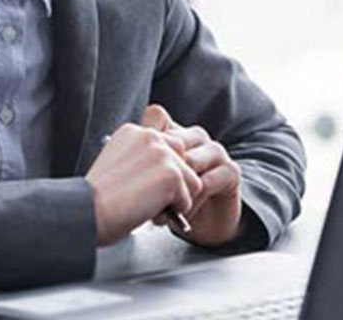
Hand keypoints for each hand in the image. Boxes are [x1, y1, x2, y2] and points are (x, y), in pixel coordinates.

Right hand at [85, 124, 201, 245]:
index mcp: (134, 132)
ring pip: (191, 180)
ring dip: (176, 200)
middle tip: (152, 202)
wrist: (84, 212)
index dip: (161, 173)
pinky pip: (189, 198)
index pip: (167, 147)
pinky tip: (153, 214)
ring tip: (152, 210)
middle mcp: (151, 136)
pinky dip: (176, 213)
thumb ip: (141, 159)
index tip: (145, 188)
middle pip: (184, 160)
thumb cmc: (94, 200)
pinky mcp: (172, 174)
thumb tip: (161, 173)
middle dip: (174, 184)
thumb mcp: (117, 165)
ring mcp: (163, 154)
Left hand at [141, 105, 243, 247]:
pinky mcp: (230, 171)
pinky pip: (206, 183)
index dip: (144, 136)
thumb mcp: (147, 181)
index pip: (156, 115)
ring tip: (163, 212)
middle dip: (157, 175)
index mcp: (174, 133)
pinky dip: (190, 202)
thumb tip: (112, 160)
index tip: (133, 166)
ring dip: (174, 191)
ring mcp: (215, 151)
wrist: (201, 226)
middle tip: (146, 200)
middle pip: (173, 140)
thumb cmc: (169, 201)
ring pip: (190, 160)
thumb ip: (136, 165)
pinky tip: (183, 214)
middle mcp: (195, 137)